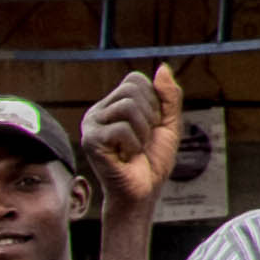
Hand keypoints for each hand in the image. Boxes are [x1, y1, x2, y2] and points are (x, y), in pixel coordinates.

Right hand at [80, 66, 182, 216]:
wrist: (143, 193)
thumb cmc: (153, 161)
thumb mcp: (169, 124)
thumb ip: (168, 96)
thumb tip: (162, 67)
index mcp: (112, 105)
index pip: (135, 79)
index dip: (153, 101)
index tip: (151, 125)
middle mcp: (98, 112)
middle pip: (131, 89)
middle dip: (149, 115)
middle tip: (143, 139)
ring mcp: (91, 125)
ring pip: (127, 106)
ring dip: (142, 132)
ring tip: (135, 149)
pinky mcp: (91, 141)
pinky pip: (122, 129)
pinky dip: (133, 145)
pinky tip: (125, 157)